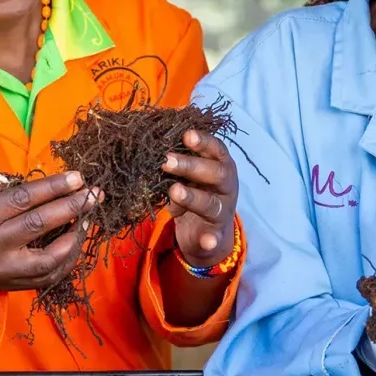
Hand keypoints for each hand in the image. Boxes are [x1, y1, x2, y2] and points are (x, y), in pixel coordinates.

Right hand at [0, 171, 94, 294]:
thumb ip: (10, 197)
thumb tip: (55, 187)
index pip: (22, 199)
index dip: (52, 187)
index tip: (77, 178)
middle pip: (38, 223)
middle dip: (71, 206)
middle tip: (94, 194)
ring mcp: (6, 269)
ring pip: (49, 256)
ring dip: (74, 236)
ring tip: (88, 218)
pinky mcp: (17, 285)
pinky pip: (51, 273)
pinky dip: (68, 257)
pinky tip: (77, 241)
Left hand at [162, 129, 238, 266]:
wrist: (207, 233)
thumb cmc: (195, 190)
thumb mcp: (188, 175)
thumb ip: (177, 161)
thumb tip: (149, 145)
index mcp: (220, 166)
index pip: (216, 149)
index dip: (203, 141)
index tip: (186, 135)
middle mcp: (225, 186)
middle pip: (215, 173)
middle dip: (191, 165)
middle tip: (166, 160)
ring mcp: (222, 211)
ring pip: (210, 204)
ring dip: (192, 197)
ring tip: (175, 191)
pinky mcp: (216, 234)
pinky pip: (214, 237)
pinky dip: (210, 239)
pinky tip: (206, 241)